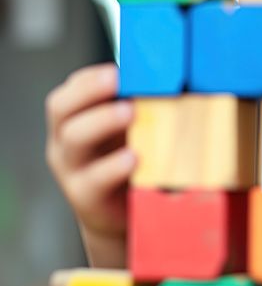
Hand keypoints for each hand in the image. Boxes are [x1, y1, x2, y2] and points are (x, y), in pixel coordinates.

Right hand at [45, 63, 133, 265]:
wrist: (122, 216)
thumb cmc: (130, 162)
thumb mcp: (132, 132)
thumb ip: (141, 107)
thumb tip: (176, 79)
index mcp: (74, 119)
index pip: (71, 90)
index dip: (90, 78)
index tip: (117, 69)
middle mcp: (66, 141)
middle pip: (61, 108)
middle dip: (91, 91)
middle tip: (118, 80)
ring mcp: (72, 169)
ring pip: (75, 139)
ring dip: (103, 121)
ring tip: (130, 112)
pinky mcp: (86, 197)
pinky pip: (95, 179)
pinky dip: (114, 166)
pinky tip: (134, 157)